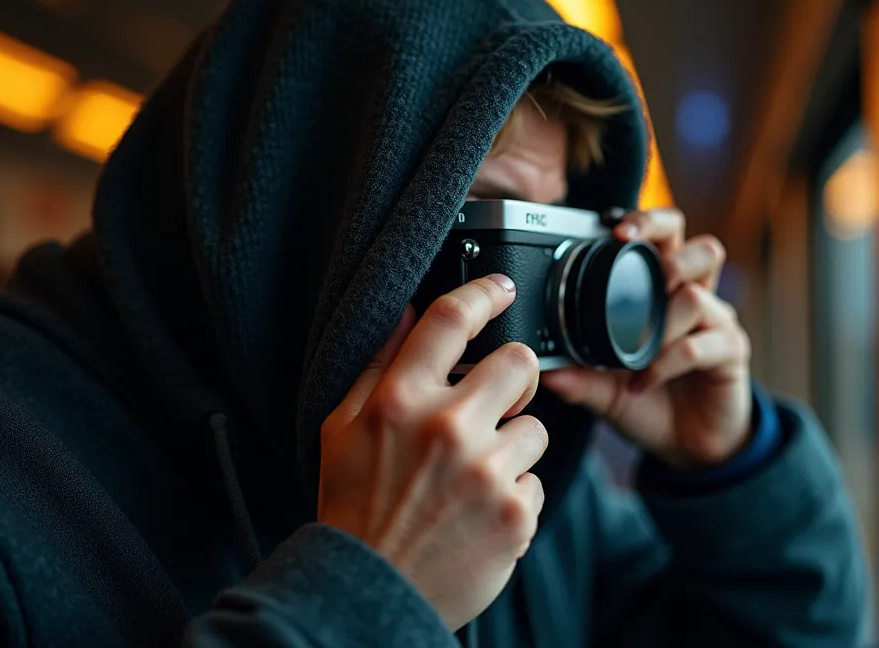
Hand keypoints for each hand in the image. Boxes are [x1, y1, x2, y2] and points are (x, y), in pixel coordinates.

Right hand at [318, 275, 546, 630]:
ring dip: (512, 448)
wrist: (371, 592)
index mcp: (399, 401)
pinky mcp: (516, 512)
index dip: (484, 291)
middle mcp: (446, 428)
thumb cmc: (354, 508)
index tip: (502, 287)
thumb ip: (379, 366)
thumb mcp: (342, 430)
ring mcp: (486, 471)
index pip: (451, 320)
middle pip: (519, 361)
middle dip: (513, 379)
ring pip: (535, 427)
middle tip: (495, 404)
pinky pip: (536, 479)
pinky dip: (515, 496)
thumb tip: (410, 311)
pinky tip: (480, 513)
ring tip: (473, 478)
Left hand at [542, 208, 752, 469]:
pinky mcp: (731, 353)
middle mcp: (697, 298)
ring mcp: (717, 324)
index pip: (666, 239)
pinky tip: (642, 383)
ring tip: (638, 347)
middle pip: (700, 246)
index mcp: (666, 292)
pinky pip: (700, 345)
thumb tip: (543, 367)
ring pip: (697, 293)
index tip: (612, 228)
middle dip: (665, 242)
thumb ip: (578, 376)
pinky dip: (665, 363)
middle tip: (632, 254)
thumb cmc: (651, 402)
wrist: (689, 446)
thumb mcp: (604, 389)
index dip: (645, 222)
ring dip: (660, 318)